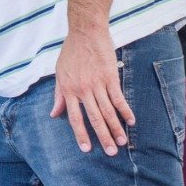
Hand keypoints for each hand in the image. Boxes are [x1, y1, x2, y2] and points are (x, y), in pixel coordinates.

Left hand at [49, 30, 133, 155]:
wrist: (85, 32)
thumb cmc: (71, 52)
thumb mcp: (59, 73)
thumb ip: (59, 95)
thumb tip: (54, 114)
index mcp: (69, 90)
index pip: (75, 117)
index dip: (81, 134)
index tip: (86, 149)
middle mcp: (83, 89)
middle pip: (94, 118)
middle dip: (103, 137)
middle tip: (111, 152)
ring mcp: (97, 83)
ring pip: (108, 111)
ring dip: (116, 128)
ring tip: (123, 142)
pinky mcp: (110, 77)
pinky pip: (119, 97)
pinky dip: (125, 110)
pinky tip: (131, 121)